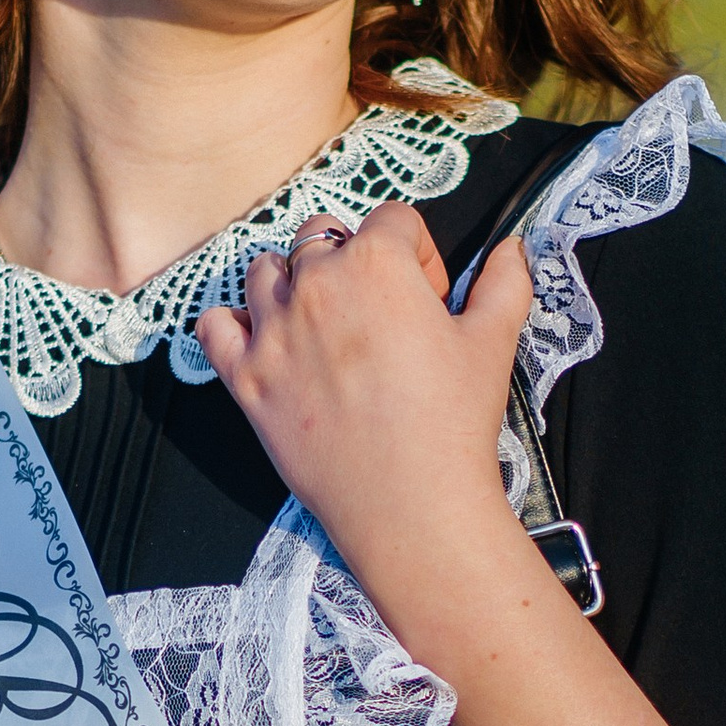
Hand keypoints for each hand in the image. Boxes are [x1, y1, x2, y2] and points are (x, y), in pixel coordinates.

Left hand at [193, 199, 534, 609]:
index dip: (418, 255)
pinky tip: (264, 341)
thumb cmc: (453, 425)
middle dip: (354, 264)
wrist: (411, 506)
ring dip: (293, 285)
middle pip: (323, 236)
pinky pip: (214, 325)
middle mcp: (316, 284)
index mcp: (377, 264)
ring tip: (325, 327)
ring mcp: (274, 330)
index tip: (428, 297)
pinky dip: (232, 324)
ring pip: (266, 271)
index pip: (393, 219)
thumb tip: (510, 251)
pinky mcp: (246, 378)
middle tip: (381, 318)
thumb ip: (504, 284)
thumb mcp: (493, 343)